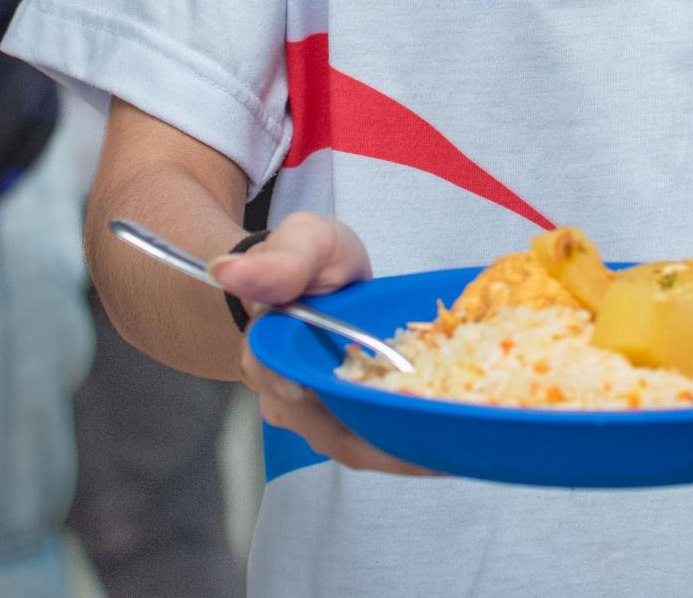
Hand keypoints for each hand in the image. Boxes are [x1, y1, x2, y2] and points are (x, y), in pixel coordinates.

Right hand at [215, 213, 433, 476]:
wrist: (309, 272)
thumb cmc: (306, 257)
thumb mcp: (304, 241)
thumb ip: (282, 259)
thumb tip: (232, 270)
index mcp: (270, 356)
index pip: (300, 396)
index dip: (346, 412)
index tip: (398, 415)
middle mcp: (285, 397)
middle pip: (339, 435)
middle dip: (392, 446)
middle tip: (451, 442)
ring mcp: (312, 413)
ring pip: (358, 445)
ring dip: (405, 451)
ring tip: (460, 448)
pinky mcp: (339, 417)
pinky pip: (371, 437)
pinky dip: (407, 441)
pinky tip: (448, 440)